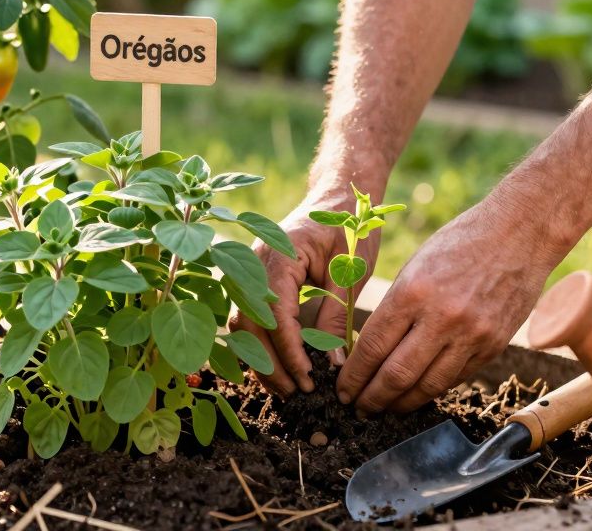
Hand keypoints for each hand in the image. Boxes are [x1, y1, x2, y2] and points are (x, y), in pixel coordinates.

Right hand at [230, 187, 380, 395]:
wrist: (336, 199)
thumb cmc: (348, 228)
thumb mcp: (350, 271)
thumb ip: (337, 315)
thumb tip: (333, 364)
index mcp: (279, 254)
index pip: (274, 311)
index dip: (288, 349)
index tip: (308, 377)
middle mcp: (253, 262)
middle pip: (249, 323)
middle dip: (270, 362)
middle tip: (298, 392)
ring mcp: (247, 271)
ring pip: (241, 325)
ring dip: (260, 359)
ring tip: (287, 388)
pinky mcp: (252, 281)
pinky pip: (247, 319)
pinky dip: (259, 346)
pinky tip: (278, 368)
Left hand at [336, 200, 556, 414]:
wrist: (519, 233)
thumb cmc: (458, 243)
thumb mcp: (414, 267)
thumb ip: (395, 309)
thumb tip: (370, 351)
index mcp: (412, 292)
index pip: (372, 348)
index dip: (353, 376)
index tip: (342, 389)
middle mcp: (442, 318)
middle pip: (396, 376)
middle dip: (371, 398)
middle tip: (357, 408)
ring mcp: (471, 335)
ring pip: (427, 386)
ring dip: (401, 404)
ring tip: (385, 409)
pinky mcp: (493, 347)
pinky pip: (455, 378)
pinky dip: (432, 389)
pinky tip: (418, 392)